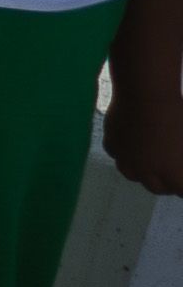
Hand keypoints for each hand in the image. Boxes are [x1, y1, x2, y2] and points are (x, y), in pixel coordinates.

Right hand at [107, 80, 182, 196]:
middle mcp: (147, 175)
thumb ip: (181, 155)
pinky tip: (131, 143)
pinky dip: (124, 153)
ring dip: (142, 171)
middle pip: (158, 188)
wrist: (147, 95)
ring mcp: (126, 161)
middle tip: (171, 170)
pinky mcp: (111, 145)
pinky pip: (117, 155)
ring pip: (133, 175)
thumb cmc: (177, 118)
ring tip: (149, 160)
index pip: (182, 191)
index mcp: (174, 176)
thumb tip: (178, 154)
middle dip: (166, 183)